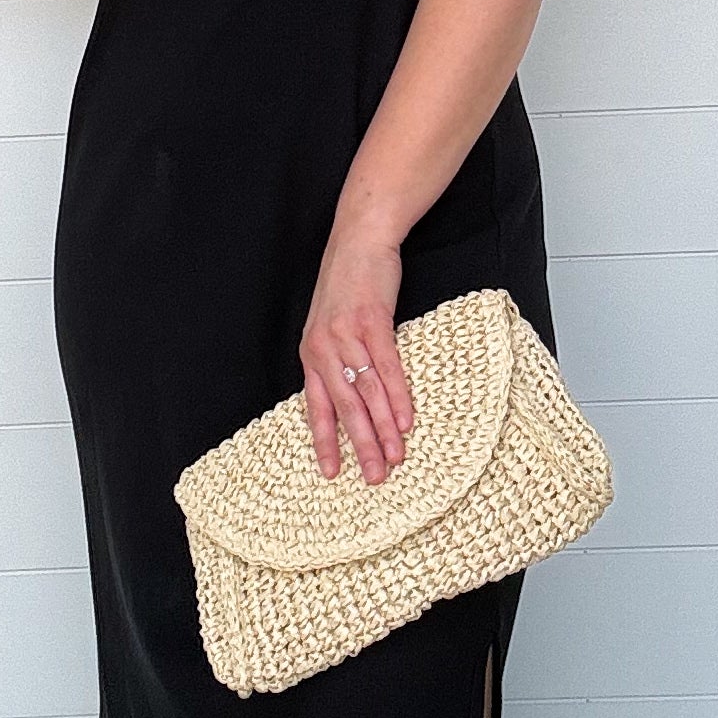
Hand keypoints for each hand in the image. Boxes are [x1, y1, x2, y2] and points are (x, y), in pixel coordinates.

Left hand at [299, 227, 414, 484]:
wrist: (359, 240)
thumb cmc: (348, 285)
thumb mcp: (330, 326)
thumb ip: (336, 360)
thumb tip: (352, 398)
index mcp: (310, 354)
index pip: (316, 407)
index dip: (324, 441)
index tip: (330, 473)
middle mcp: (323, 349)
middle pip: (344, 408)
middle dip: (360, 446)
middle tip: (374, 478)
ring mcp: (347, 336)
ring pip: (366, 393)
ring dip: (383, 429)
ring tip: (396, 457)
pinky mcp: (372, 322)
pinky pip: (385, 367)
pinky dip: (397, 397)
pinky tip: (406, 420)